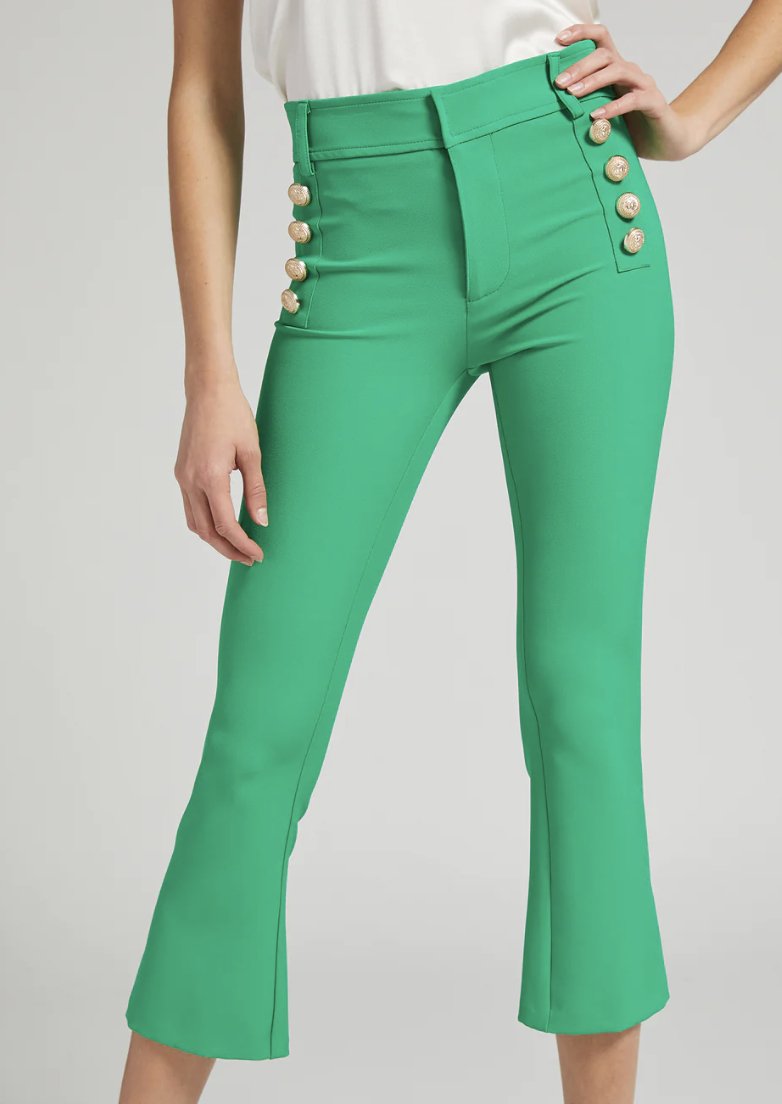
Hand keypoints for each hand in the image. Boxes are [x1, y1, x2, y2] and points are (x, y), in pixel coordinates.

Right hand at [174, 372, 266, 564]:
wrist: (208, 390)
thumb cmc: (233, 415)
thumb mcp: (252, 452)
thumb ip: (256, 489)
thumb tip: (261, 521)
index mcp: (210, 477)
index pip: (225, 524)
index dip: (242, 544)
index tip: (258, 554)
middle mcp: (190, 480)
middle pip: (206, 531)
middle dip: (227, 549)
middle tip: (249, 558)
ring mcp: (182, 476)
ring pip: (194, 522)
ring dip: (214, 539)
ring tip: (237, 546)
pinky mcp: (181, 471)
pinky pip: (190, 507)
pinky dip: (204, 522)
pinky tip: (221, 524)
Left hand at [554, 24, 705, 159]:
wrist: (667, 140)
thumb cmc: (633, 126)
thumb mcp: (604, 113)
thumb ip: (585, 105)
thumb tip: (554, 106)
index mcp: (617, 69)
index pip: (600, 39)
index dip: (581, 33)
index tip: (559, 39)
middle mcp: (630, 71)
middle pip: (604, 55)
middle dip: (579, 66)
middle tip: (559, 83)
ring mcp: (643, 85)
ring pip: (617, 70)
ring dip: (593, 81)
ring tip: (574, 94)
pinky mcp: (653, 102)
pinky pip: (632, 99)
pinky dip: (612, 107)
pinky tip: (596, 115)